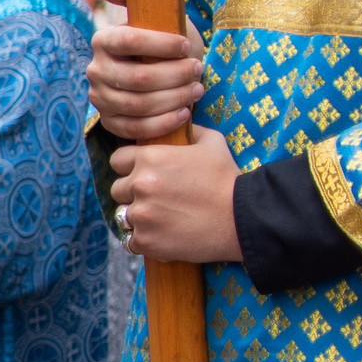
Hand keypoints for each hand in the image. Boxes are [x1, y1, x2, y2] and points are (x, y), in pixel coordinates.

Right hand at [90, 22, 207, 139]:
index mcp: (103, 40)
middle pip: (138, 78)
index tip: (187, 46)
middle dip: (176, 75)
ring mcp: (99, 97)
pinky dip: (165, 122)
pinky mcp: (110, 121)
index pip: (128, 41)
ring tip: (197, 89)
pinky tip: (185, 112)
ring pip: (139, 104)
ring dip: (175, 98)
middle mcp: (95, 69)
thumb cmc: (167, 42)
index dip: (162, 46)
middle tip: (199, 70)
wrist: (166, 73)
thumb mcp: (159, 15)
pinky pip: (135, 128)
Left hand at [110, 126, 242, 263]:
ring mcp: (140, 214)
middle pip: (118, 189)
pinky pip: (131, 240)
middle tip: (158, 200)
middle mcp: (139, 184)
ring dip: (139, 218)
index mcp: (149, 158)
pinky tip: (164, 235)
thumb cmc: (228, 180)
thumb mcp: (212, 143)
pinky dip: (145, 240)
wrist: (244, 218)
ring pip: (123, 215)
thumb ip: (189, 130)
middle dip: (134, 194)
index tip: (143, 175)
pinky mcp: (145, 240)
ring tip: (163, 218)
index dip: (129, 168)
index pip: (117, 161)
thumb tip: (179, 121)